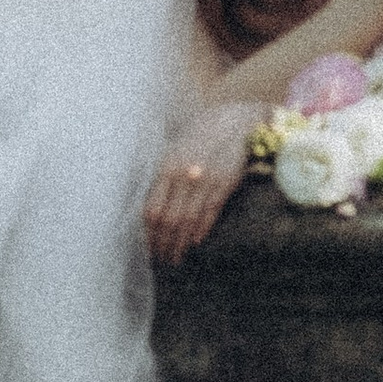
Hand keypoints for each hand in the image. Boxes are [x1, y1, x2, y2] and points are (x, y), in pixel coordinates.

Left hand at [144, 106, 259, 262]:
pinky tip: (194, 242)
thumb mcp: (174, 148)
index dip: (148, 232)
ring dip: (180, 243)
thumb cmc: (200, 133)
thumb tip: (149, 207)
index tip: (146, 246)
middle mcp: (185, 176)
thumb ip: (161, 175)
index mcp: (167, 166)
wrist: (236, 121)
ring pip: (189, 221)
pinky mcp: (225, 185)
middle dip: (163, 244)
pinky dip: (201, 231)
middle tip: (160, 259)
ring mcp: (206, 181)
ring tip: (175, 257)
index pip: (152, 209)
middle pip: (169, 220)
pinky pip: (210, 214)